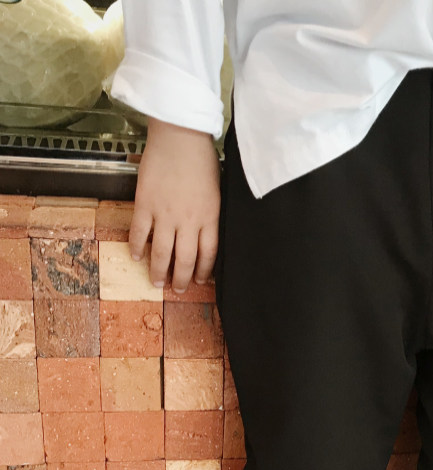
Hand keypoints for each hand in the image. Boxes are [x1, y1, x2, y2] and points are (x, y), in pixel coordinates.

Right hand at [128, 118, 220, 292]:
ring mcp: (165, 214)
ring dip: (158, 270)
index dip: (203, 270)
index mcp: (209, 217)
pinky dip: (137, 247)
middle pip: (185, 260)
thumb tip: (205, 230)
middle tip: (177, 289)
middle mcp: (188, 221)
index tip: (199, 280)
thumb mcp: (216, 190)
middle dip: (181, 279)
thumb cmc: (202, 158)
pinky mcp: (145, 204)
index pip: (208, 254)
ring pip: (162, 252)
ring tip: (156, 282)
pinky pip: (140, 232)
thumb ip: (210, 213)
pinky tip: (136, 256)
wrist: (180, 136)